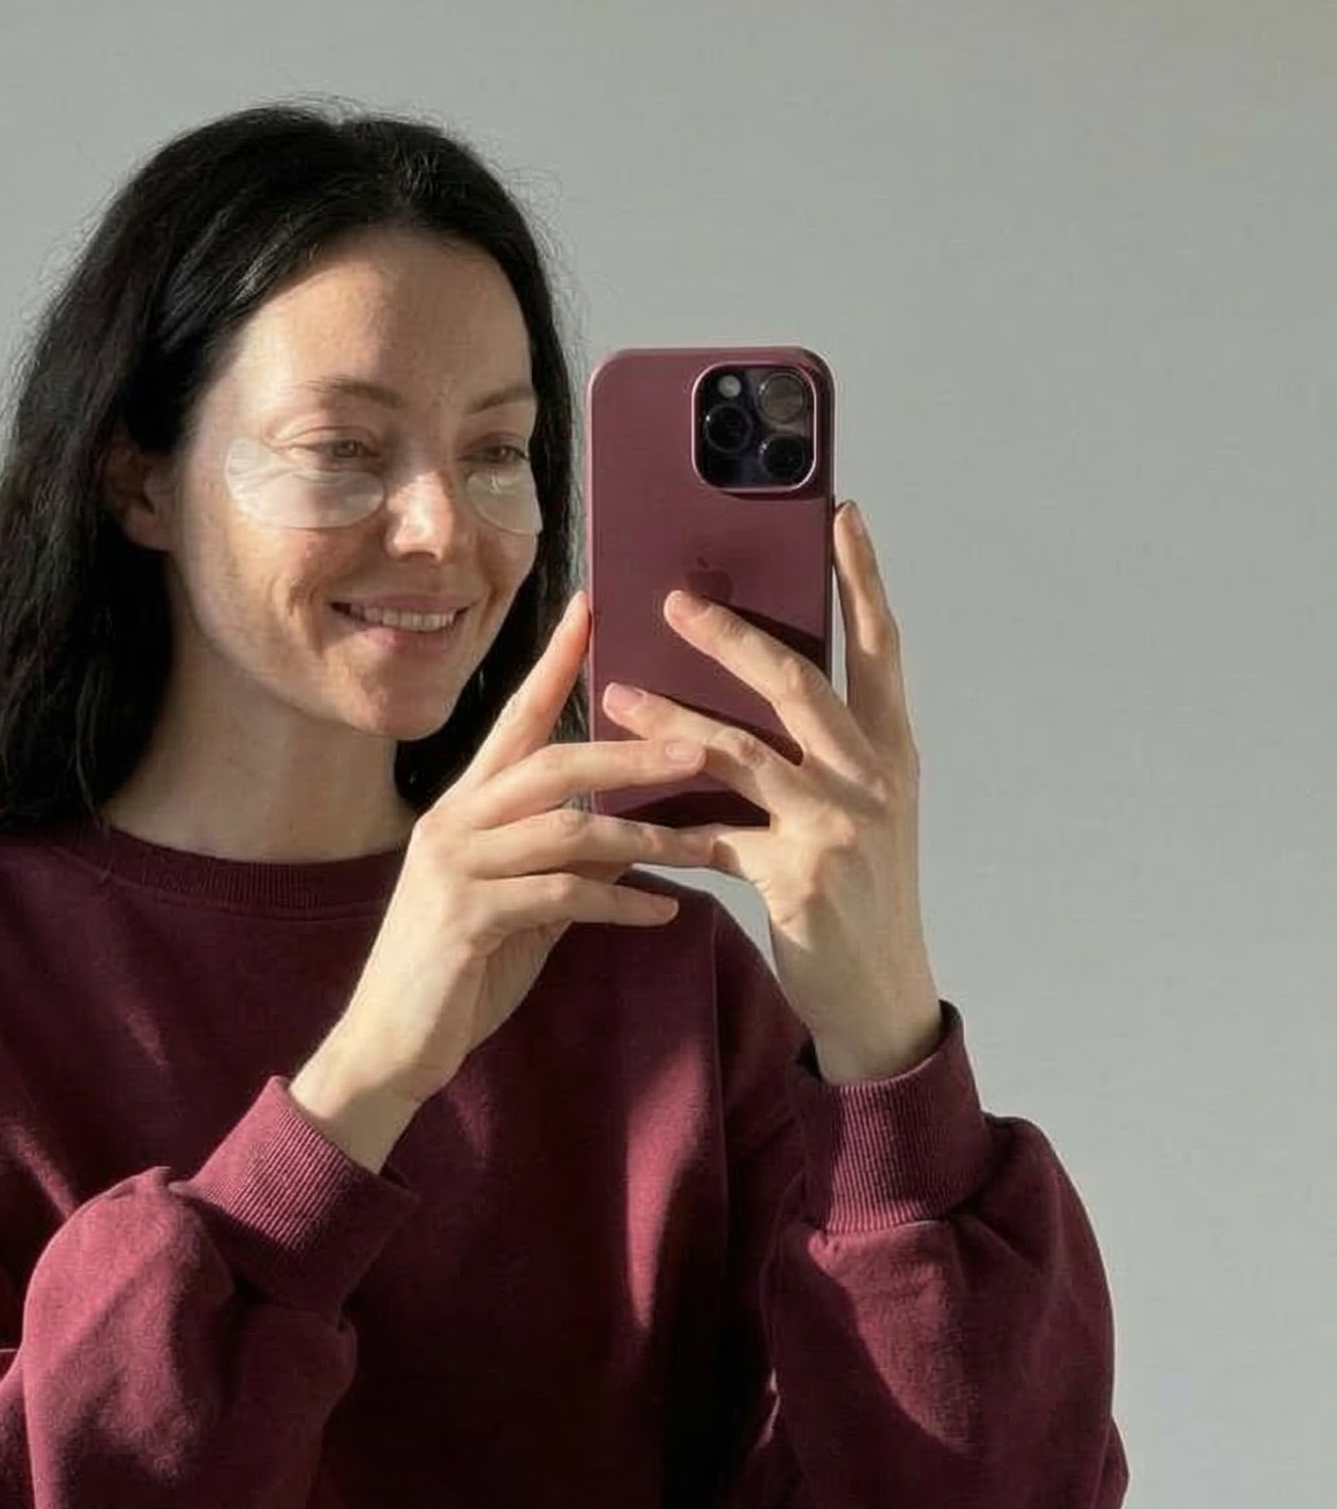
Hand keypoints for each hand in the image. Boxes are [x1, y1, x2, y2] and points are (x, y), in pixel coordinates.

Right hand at [333, 590, 718, 1108]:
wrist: (386, 1046)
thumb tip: (624, 845)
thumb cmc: (454, 977)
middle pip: (553, 762)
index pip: (515, 719)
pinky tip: (665, 913)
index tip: (593, 609)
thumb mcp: (517, 910)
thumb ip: (560, 868)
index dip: (554, 664)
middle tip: (702, 747)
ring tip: (704, 847)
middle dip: (633, 754)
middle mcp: (452, 822)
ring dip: (644, 839)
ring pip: (566, 829)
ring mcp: (455, 868)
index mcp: (463, 808)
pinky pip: (561, 896)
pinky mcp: (465, 918)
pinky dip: (621, 904)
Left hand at [602, 500, 942, 1078]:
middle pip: (797, 681)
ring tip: (614, 692)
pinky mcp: (794, 877)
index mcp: (893, 750)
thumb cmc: (862, 894)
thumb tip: (764, 679)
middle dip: (732, 635)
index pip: (880, 646)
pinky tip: (615, 812)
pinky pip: (711, 835)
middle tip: (674, 598)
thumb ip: (828, 750)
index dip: (862, 578)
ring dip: (668, 719)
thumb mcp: (864, 810)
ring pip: (740, 752)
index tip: (841, 515)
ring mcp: (837, 826)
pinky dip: (661, 821)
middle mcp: (873, 777)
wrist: (881, 993)